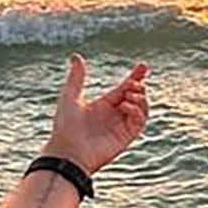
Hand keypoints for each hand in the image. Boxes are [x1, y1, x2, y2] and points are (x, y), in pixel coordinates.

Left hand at [48, 56, 150, 177]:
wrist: (67, 151)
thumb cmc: (65, 127)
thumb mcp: (70, 97)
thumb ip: (76, 77)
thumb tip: (76, 56)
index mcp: (103, 105)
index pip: (124, 88)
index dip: (135, 77)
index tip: (143, 66)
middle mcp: (114, 115)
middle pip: (136, 96)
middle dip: (138, 86)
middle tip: (132, 84)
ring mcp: (121, 126)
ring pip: (141, 109)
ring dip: (139, 98)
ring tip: (129, 93)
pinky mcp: (126, 137)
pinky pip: (139, 121)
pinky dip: (137, 111)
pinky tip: (125, 105)